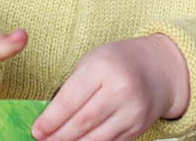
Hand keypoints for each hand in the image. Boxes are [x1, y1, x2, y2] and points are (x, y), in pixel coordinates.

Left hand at [31, 34, 189, 140]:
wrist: (159, 68)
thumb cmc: (117, 62)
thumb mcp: (93, 62)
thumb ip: (73, 87)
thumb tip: (48, 119)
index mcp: (103, 67)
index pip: (71, 99)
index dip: (51, 119)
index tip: (36, 130)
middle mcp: (121, 89)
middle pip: (83, 122)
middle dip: (58, 136)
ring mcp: (132, 111)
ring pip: (96, 138)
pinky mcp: (139, 127)